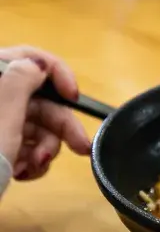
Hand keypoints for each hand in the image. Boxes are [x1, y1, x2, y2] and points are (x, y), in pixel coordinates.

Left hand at [0, 47, 90, 181]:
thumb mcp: (2, 117)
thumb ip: (21, 82)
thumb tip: (37, 63)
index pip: (26, 57)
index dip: (56, 73)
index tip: (74, 98)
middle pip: (35, 98)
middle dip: (57, 125)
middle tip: (80, 147)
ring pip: (32, 124)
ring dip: (43, 147)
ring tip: (36, 167)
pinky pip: (21, 143)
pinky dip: (29, 158)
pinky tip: (25, 174)